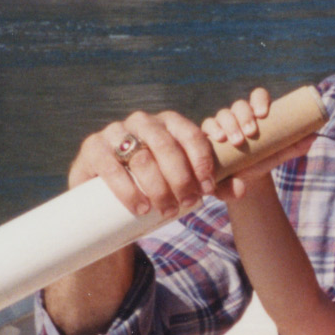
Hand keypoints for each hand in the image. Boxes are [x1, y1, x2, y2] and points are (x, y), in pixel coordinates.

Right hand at [69, 108, 218, 218]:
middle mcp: (142, 122)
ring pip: (141, 157)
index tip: (207, 190)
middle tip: (187, 205)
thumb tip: (242, 189)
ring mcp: (114, 132)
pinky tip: (141, 207)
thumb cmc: (158, 186)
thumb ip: (215, 185)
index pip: (190, 135)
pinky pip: (110, 166)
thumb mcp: (187, 184)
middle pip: (166, 146)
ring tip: (166, 212)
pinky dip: (128, 189)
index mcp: (168, 123)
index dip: (202, 162)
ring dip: (158, 188)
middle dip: (181, 178)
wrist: (110, 199)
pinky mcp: (92, 148)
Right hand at [202, 89, 314, 200]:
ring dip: (229, 124)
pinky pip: (207, 126)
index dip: (259, 100)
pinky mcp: (208, 134)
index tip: (263, 113)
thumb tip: (314, 136)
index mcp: (256, 113)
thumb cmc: (262, 160)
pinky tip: (218, 138)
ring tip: (236, 141)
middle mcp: (238, 115)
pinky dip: (212, 130)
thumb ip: (295, 146)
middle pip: (238, 105)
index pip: (257, 97)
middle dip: (244, 116)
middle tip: (251, 133)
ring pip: (223, 114)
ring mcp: (222, 123)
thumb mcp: (278, 154)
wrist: (244, 178)